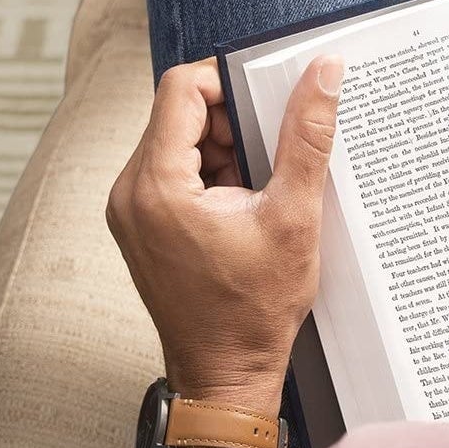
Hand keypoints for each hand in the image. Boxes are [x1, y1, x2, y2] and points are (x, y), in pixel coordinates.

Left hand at [107, 55, 342, 416]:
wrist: (223, 372)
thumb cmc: (251, 311)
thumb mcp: (292, 217)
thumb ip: (306, 137)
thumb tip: (321, 75)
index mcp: (155, 186)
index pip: (180, 89)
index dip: (227, 84)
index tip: (264, 109)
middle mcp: (127, 194)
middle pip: (176, 115)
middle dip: (229, 126)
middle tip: (268, 163)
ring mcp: (127, 212)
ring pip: (174, 144)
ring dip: (221, 154)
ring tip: (256, 195)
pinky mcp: (137, 226)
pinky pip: (168, 174)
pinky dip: (206, 177)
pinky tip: (238, 211)